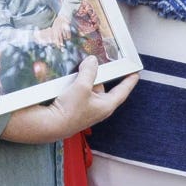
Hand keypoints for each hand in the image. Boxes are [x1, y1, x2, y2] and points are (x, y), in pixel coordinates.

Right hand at [2, 59, 138, 143]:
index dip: (129, 80)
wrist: (50, 125)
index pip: (122, 90)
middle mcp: (98, 108)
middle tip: (91, 66)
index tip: (135, 73)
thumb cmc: (69, 111)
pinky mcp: (76, 109)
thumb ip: (89, 71)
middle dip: (96, 77)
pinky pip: (79, 93)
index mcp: (106, 105)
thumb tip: (92, 61)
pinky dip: (76, 86)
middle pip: (102, 86)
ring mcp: (87, 109)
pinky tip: (67, 85)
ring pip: (89, 88)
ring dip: (83, 81)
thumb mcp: (81, 86)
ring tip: (75, 77)